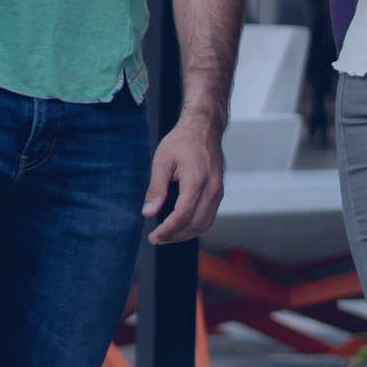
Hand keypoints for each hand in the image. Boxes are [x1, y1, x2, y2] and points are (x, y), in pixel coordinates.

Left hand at [143, 114, 225, 245]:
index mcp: (196, 180)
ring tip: (167, 236)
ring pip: (205, 223)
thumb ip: (156, 189)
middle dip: (175, 236)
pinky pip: (209, 216)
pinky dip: (195, 226)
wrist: (204, 127)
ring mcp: (218, 190)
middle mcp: (212, 188)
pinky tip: (180, 226)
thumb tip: (148, 213)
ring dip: (186, 234)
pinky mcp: (219, 191)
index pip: (183, 215)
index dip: (167, 230)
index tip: (154, 237)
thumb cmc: (182, 141)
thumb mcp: (162, 161)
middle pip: (195, 224)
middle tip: (157, 239)